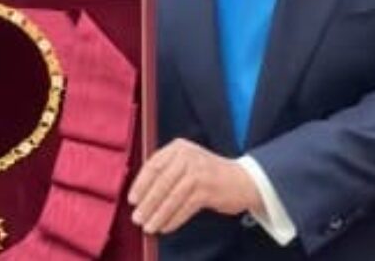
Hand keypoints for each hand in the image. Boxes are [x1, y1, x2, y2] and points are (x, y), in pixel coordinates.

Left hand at [127, 138, 262, 234]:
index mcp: (178, 147)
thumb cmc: (208, 173)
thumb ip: (166, 171)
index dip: (140, 184)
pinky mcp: (208, 189)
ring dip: (158, 214)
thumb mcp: (186, 163)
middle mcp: (188, 156)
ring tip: (149, 226)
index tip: (132, 200)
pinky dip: (174, 219)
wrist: (242, 180)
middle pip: (161, 182)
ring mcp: (199, 172)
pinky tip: (166, 227)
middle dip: (147, 203)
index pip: (153, 165)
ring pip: (172, 197)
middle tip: (137, 218)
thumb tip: (139, 194)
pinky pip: (185, 207)